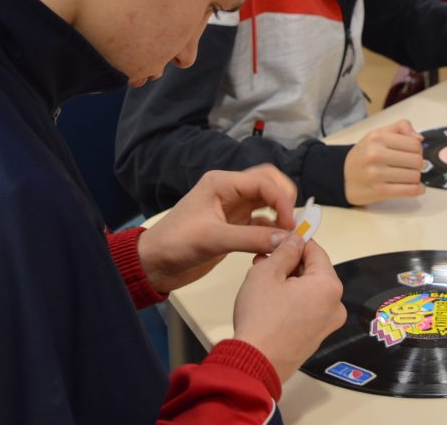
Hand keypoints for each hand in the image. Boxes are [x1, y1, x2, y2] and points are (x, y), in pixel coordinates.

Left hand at [138, 165, 296, 293]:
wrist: (154, 264)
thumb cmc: (175, 244)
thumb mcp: (213, 239)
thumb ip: (251, 238)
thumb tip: (285, 239)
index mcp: (221, 183)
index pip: (263, 181)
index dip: (281, 200)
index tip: (290, 223)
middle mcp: (229, 191)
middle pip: (268, 184)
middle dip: (284, 200)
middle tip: (292, 223)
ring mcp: (233, 208)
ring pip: (267, 203)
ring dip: (279, 216)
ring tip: (288, 235)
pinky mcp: (234, 226)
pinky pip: (261, 223)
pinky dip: (271, 232)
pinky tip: (274, 245)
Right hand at [233, 235, 345, 382]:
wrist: (253, 364)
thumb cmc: (260, 317)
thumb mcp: (267, 273)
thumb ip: (284, 251)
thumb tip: (294, 240)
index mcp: (329, 286)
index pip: (316, 250)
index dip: (296, 240)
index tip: (279, 237)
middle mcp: (335, 305)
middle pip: (314, 271)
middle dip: (289, 263)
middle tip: (264, 260)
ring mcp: (327, 325)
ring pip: (309, 291)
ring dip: (288, 282)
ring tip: (262, 280)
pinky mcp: (315, 338)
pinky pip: (307, 309)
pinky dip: (292, 301)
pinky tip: (269, 301)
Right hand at [344, 120, 424, 204]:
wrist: (342, 177)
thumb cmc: (364, 155)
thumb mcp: (378, 134)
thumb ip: (400, 127)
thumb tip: (419, 138)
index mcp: (378, 137)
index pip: (414, 144)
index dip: (418, 149)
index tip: (412, 153)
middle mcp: (376, 154)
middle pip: (416, 160)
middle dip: (418, 164)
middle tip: (410, 166)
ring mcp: (377, 174)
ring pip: (414, 176)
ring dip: (415, 178)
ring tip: (408, 176)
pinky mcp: (379, 191)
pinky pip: (410, 190)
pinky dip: (417, 190)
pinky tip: (416, 188)